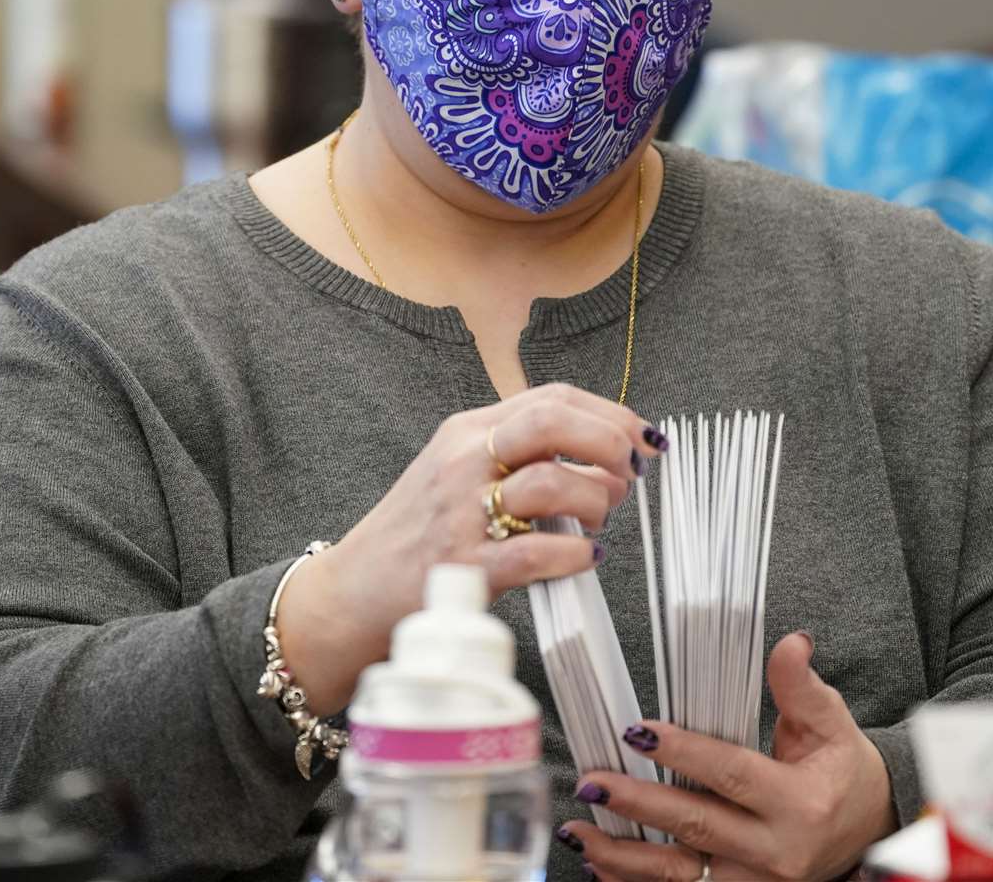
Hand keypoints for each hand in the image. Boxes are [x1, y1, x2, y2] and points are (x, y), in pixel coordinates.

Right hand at [278, 383, 665, 712]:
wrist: (349, 594)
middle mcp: (461, 462)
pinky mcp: (463, 568)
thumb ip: (516, 458)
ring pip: (550, 482)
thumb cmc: (415, 538)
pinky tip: (585, 557)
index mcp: (465, 433)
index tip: (642, 439)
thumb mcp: (455, 475)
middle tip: (629, 474)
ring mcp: (459, 514)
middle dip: (608, 442)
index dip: (609, 414)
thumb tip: (600, 461)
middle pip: (552, 421)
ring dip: (595, 501)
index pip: (551, 398)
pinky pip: (537, 551)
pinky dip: (575, 553)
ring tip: (598, 522)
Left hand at [560, 632, 897, 881]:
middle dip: (638, 805)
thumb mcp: (832, 725)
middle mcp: (778, 849)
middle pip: (696, 826)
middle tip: (591, 782)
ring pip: (681, 875)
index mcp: (799, 801)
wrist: (872, 832)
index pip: (731, 773)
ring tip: (578, 830)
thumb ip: (802, 687)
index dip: (682, 753)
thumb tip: (790, 642)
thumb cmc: (844, 772)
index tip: (636, 733)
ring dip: (623, 857)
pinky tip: (598, 867)